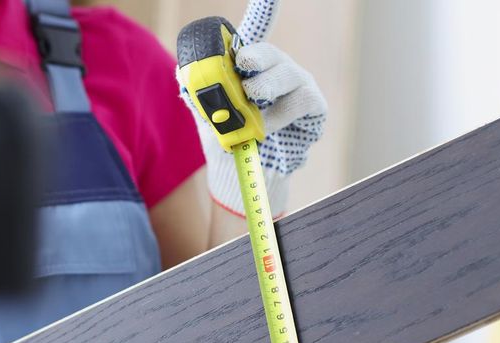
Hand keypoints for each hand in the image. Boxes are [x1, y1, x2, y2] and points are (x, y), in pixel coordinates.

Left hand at [178, 43, 326, 215]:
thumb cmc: (233, 135)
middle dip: (255, 57)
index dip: (263, 11)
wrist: (253, 170)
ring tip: (252, 102)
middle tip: (243, 66)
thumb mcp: (211, 116)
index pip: (255, 31)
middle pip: (269, 52)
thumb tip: (185, 78)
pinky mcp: (314, 104)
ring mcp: (298, 83)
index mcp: (249, 65)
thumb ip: (200, 96)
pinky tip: (267, 126)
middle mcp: (276, 68)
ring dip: (266, 87)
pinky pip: (301, 101)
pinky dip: (280, 115)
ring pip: (287, 74)